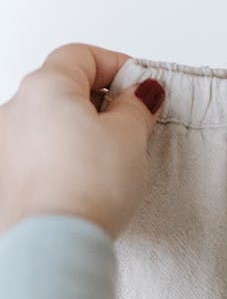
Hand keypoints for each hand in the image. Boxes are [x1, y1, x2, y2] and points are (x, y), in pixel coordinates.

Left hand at [0, 43, 164, 239]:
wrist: (56, 243)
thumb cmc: (87, 189)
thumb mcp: (130, 137)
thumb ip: (136, 106)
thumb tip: (139, 95)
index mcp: (45, 86)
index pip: (82, 55)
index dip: (117, 66)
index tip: (140, 87)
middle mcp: (16, 109)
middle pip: (62, 88)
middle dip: (99, 101)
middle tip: (131, 125)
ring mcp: (6, 145)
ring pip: (49, 123)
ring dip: (79, 131)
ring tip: (108, 161)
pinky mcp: (7, 178)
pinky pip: (39, 155)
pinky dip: (62, 158)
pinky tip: (84, 181)